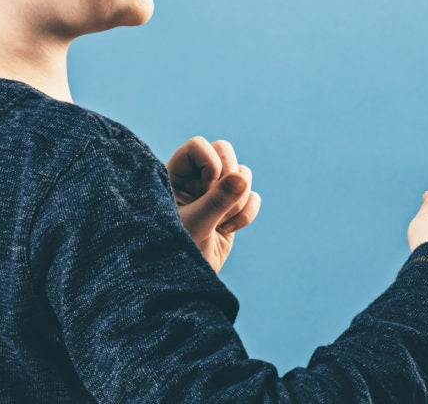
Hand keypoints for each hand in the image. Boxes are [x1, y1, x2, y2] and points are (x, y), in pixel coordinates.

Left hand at [166, 136, 261, 272]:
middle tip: (220, 201)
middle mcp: (195, 178)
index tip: (204, 191)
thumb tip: (242, 176)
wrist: (184, 283)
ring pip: (242, 174)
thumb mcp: (194, 224)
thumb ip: (216, 201)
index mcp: (174, 175)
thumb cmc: (175, 251)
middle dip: (230, 177)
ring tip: (220, 223)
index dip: (209, 163)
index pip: (199, 145)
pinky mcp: (231, 210)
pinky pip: (253, 197)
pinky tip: (226, 231)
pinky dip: (247, 214)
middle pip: (225, 150)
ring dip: (237, 201)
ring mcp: (215, 193)